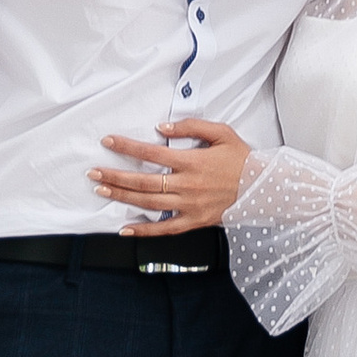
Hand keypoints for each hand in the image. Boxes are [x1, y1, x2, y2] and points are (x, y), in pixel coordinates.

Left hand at [89, 116, 250, 232]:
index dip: (127, 147)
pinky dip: (144, 230)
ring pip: (149, 203)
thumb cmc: (242, 159)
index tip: (108, 142)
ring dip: (123, 197)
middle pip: (144, 181)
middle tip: (93, 172)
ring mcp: (189, 206)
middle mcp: (187, 185)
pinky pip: (165, 229)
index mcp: (192, 162)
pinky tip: (125, 228)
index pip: (152, 153)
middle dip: (115, 176)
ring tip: (102, 190)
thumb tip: (163, 127)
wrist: (263, 188)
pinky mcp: (195, 222)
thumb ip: (192, 127)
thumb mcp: (222, 132)